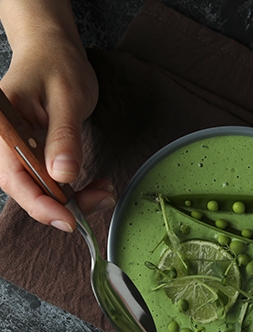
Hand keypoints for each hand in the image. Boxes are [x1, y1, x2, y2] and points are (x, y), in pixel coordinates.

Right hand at [0, 0, 114, 230]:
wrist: (55, 51)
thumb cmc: (58, 65)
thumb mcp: (67, 98)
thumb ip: (64, 137)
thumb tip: (63, 175)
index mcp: (3, 127)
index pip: (15, 178)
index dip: (41, 205)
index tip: (70, 220)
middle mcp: (5, 143)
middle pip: (28, 189)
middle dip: (65, 204)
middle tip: (101, 198)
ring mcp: (19, 150)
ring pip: (42, 189)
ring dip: (73, 199)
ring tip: (104, 191)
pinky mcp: (35, 153)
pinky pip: (51, 180)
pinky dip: (74, 189)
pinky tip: (95, 185)